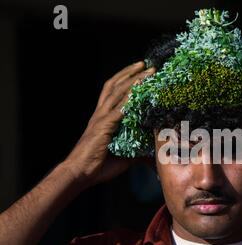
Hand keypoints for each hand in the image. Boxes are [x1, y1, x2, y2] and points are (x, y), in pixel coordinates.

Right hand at [63, 61, 155, 187]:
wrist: (80, 173)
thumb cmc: (98, 166)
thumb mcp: (123, 157)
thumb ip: (136, 152)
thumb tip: (151, 155)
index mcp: (103, 118)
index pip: (114, 92)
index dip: (126, 81)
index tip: (140, 73)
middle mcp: (100, 113)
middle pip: (115, 85)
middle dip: (130, 73)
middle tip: (146, 64)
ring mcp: (101, 118)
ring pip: (118, 92)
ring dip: (133, 79)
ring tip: (147, 70)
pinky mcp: (103, 126)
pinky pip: (119, 108)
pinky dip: (129, 97)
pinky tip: (139, 89)